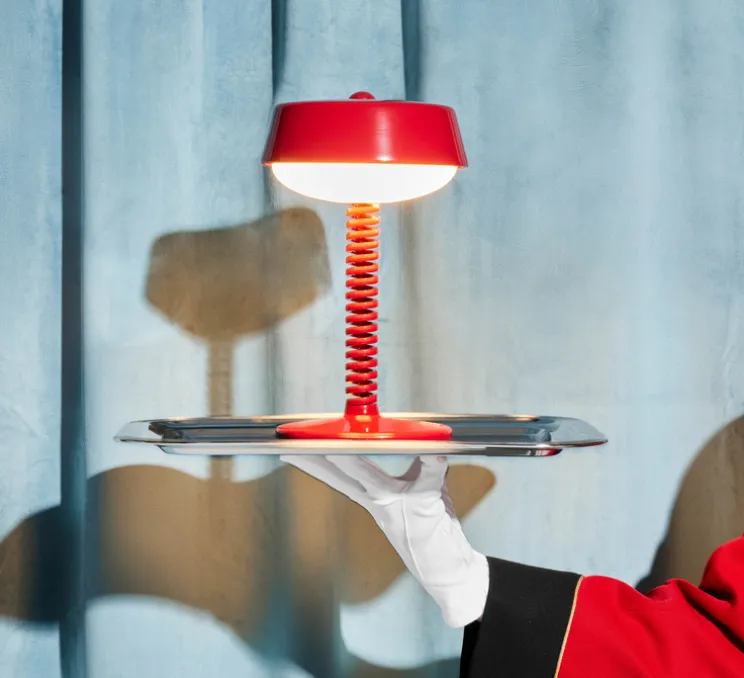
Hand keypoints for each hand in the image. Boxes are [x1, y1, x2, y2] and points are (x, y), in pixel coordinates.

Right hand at [280, 454, 488, 627]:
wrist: (450, 573)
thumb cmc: (434, 534)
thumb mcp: (420, 494)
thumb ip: (418, 468)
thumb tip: (422, 442)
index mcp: (376, 499)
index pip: (341, 476)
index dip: (316, 462)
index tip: (296, 449)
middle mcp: (382, 502)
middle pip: (345, 476)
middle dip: (321, 458)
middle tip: (301, 444)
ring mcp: (400, 505)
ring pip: (370, 478)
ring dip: (354, 461)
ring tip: (339, 443)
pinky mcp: (424, 505)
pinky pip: (428, 477)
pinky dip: (433, 461)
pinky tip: (436, 450)